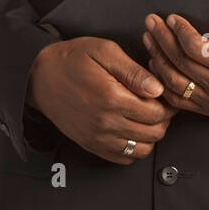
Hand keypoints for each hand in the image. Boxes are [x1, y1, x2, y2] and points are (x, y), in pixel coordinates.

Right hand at [27, 36, 176, 164]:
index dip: (168, 105)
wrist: (39, 76)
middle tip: (160, 105)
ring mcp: (97, 137)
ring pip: (141, 150)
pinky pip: (123, 158)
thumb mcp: (104, 51)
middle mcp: (105, 123)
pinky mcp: (90, 144)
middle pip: (154, 133)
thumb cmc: (71, 60)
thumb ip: (133, 71)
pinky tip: (131, 129)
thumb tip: (157, 88)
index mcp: (112, 98)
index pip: (157, 113)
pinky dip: (133, 148)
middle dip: (164, 120)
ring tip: (146, 117)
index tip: (167, 96)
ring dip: (150, 135)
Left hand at [141, 8, 208, 117]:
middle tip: (151, 22)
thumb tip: (205, 4)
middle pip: (181, 62)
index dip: (180, 31)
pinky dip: (163, 82)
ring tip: (150, 39)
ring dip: (157, 59)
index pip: (197, 48)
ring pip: (174, 83)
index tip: (172, 17)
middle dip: (162, 39)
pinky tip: (156, 65)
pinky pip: (178, 100)